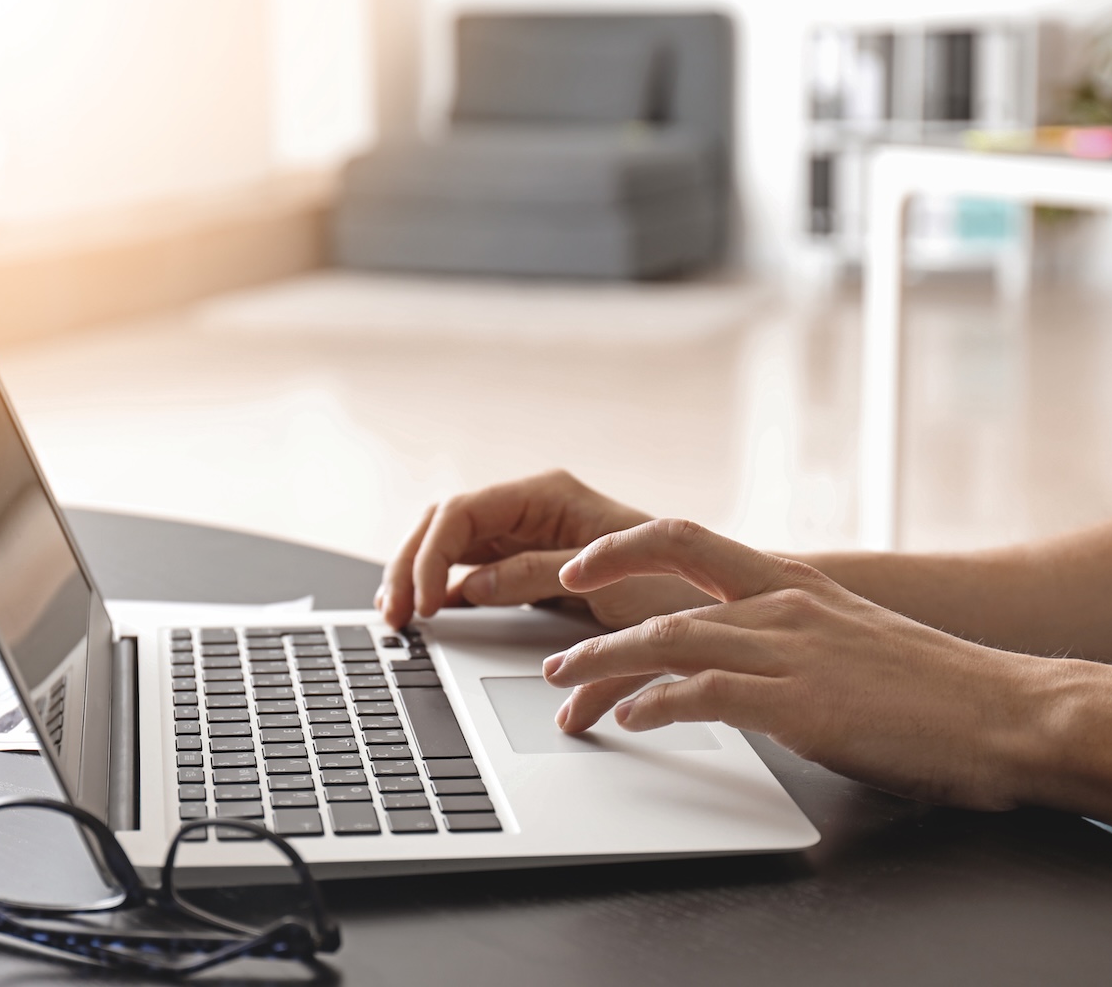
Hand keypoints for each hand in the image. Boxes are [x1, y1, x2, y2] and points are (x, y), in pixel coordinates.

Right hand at [377, 470, 711, 629]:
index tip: (424, 602)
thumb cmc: (674, 580)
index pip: (460, 512)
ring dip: (418, 578)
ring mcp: (527, 535)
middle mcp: (530, 507)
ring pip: (450, 546)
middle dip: (409, 566)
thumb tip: (468, 586)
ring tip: (399, 617)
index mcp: (544, 495)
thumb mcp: (602, 580)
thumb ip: (531, 575)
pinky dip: (446, 592)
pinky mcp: (531, 565)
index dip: (430, 556)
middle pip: (443, 525)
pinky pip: (472, 570)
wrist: (718, 603)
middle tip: (393, 614)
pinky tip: (432, 617)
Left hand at [543, 518, 1055, 811]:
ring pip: (670, 641)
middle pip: (660, 598)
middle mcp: (784, 604)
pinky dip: (656, 704)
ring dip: (605, 666)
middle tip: (552, 659)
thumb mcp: (848, 638)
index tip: (578, 566)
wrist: (1009, 713)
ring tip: (566, 692)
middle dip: (593, 626)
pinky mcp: (801, 702)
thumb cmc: (935, 686)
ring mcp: (791, 650)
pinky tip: (630, 719)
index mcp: (793, 582)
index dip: (622, 549)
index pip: (686, 540)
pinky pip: (705, 694)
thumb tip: (736, 656)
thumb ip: (789, 636)